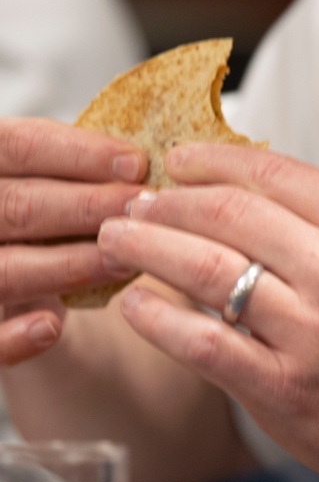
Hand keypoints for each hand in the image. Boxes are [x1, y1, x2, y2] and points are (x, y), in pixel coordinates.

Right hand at [0, 118, 145, 365]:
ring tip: (125, 262)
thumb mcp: (41, 183)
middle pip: (18, 206)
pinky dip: (14, 336)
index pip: (18, 145)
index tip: (137, 163)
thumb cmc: (39, 219)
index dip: (78, 153)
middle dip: (86, 207)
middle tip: (142, 210)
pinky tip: (52, 327)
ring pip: (6, 270)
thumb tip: (140, 165)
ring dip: (69, 266)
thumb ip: (72, 173)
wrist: (5, 281)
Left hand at [96, 143, 318, 481]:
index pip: (273, 173)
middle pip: (228, 213)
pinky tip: (134, 305)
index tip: (176, 162)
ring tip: (118, 239)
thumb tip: (238, 197)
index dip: (211, 161)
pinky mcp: (284, 388)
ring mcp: (311, 331)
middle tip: (133, 203)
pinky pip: (201, 341)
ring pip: (204, 268)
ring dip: (147, 247)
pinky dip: (157, 317)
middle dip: (166, 202)